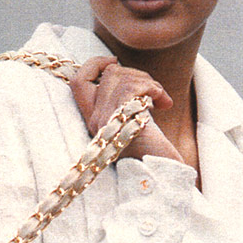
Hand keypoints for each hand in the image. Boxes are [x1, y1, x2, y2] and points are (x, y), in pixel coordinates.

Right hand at [69, 58, 183, 164]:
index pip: (78, 82)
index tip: (113, 62)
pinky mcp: (118, 121)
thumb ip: (127, 100)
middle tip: (154, 92)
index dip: (94, 64)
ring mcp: (105, 122)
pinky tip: (163, 104)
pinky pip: (132, 88)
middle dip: (136, 73)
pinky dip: (153, 89)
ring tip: (160, 101)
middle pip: (109, 74)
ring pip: (121, 77)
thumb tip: (123, 70)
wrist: (162, 180)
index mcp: (95, 122)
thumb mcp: (135, 124)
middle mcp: (95, 122)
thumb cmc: (155, 155)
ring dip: (148, 82)